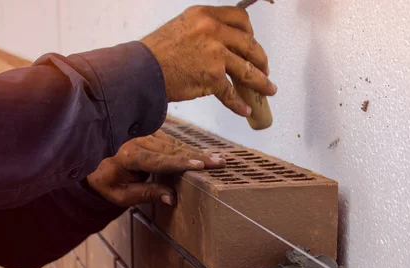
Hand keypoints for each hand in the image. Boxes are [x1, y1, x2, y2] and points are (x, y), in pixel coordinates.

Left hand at [87, 130, 224, 206]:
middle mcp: (138, 140)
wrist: (94, 162)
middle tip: (219, 162)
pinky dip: (190, 150)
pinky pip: (174, 143)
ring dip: (198, 153)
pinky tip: (205, 155)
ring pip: (176, 145)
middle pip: (173, 150)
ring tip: (218, 159)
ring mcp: (146, 135)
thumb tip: (172, 198)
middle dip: (198, 157)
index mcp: (127, 156)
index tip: (199, 165)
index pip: (158, 160)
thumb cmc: (107, 183)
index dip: (179, 163)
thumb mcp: (122, 195)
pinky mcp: (153, 134)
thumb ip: (146, 194)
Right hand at [141, 5, 276, 116]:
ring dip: (261, 82)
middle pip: (249, 44)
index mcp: (205, 16)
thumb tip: (221, 44)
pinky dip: (240, 104)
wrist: (141, 71)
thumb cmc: (156, 53)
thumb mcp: (182, 28)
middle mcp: (213, 31)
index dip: (251, 33)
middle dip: (261, 59)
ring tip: (268, 89)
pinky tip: (245, 109)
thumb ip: (203, 32)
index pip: (240, 19)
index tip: (252, 43)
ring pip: (247, 69)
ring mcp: (215, 54)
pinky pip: (232, 93)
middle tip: (264, 69)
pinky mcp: (213, 77)